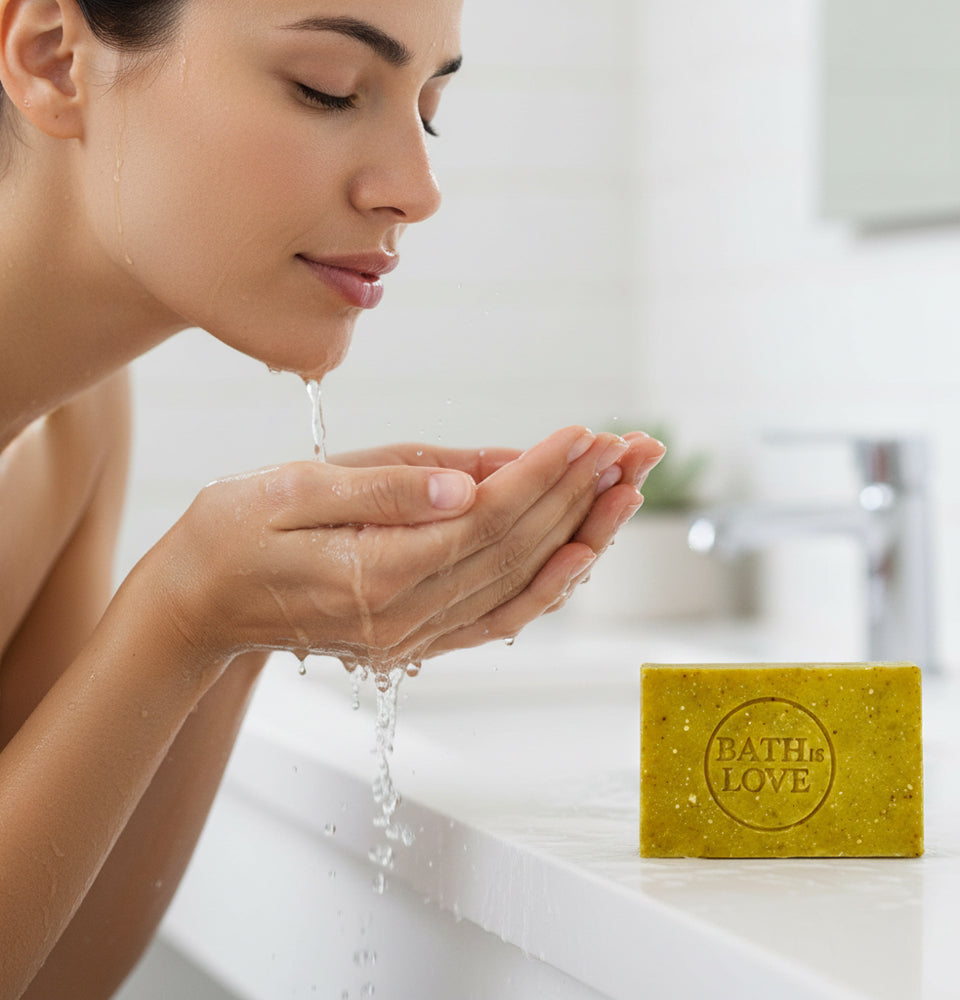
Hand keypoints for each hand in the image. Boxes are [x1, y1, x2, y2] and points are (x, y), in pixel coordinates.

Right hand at [145, 426, 644, 678]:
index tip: (586, 434)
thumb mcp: (289, 491)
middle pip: (517, 550)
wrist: (200, 604)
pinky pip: (500, 616)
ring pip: (521, 585)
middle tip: (633, 448)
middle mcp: (407, 614)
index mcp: (376, 573)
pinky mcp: (419, 637)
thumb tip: (467, 484)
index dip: (541, 475)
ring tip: (628, 489)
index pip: (485, 519)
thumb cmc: (233, 534)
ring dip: (582, 535)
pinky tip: (583, 552)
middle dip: (581, 494)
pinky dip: (548, 585)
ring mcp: (416, 634)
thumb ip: (383, 490)